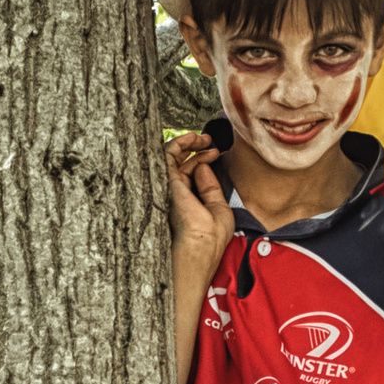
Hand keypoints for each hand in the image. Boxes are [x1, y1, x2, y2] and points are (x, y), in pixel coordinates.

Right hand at [165, 134, 225, 251]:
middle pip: (179, 163)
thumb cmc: (210, 238)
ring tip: (200, 136)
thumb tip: (203, 166)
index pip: (189, 173)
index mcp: (188, 200)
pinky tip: (190, 138)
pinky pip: (165, 157)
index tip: (216, 152)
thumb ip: (210, 187)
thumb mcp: (218, 208)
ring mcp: (169, 189)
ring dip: (185, 142)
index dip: (202, 158)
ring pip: (170, 157)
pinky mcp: (165, 184)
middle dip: (193, 147)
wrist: (200, 247)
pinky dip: (177, 144)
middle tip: (207, 140)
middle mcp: (175, 194)